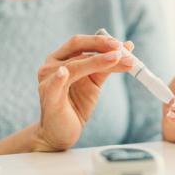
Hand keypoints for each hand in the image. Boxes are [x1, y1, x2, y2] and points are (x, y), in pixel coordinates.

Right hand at [33, 34, 134, 151]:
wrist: (61, 133)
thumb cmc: (76, 106)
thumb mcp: (94, 83)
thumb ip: (106, 67)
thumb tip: (127, 48)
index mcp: (61, 59)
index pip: (81, 43)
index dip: (101, 41)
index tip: (122, 45)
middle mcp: (52, 65)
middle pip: (77, 47)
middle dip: (100, 45)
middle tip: (120, 48)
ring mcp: (48, 80)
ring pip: (74, 66)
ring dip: (97, 61)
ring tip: (117, 59)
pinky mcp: (48, 96)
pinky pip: (54, 85)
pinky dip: (59, 78)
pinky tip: (64, 73)